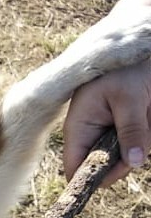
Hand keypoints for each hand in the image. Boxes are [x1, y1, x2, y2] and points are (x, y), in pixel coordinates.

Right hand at [63, 61, 150, 186]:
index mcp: (79, 127)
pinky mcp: (127, 126)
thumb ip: (131, 131)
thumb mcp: (130, 98)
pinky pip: (141, 142)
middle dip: (130, 155)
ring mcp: (109, 131)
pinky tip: (150, 108)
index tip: (120, 172)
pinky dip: (150, 131)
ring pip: (129, 154)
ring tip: (148, 108)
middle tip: (144, 128)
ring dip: (146, 139)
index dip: (92, 178)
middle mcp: (91, 134)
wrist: (143, 39)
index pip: (75, 168)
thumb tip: (132, 163)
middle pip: (106, 166)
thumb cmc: (128, 64)